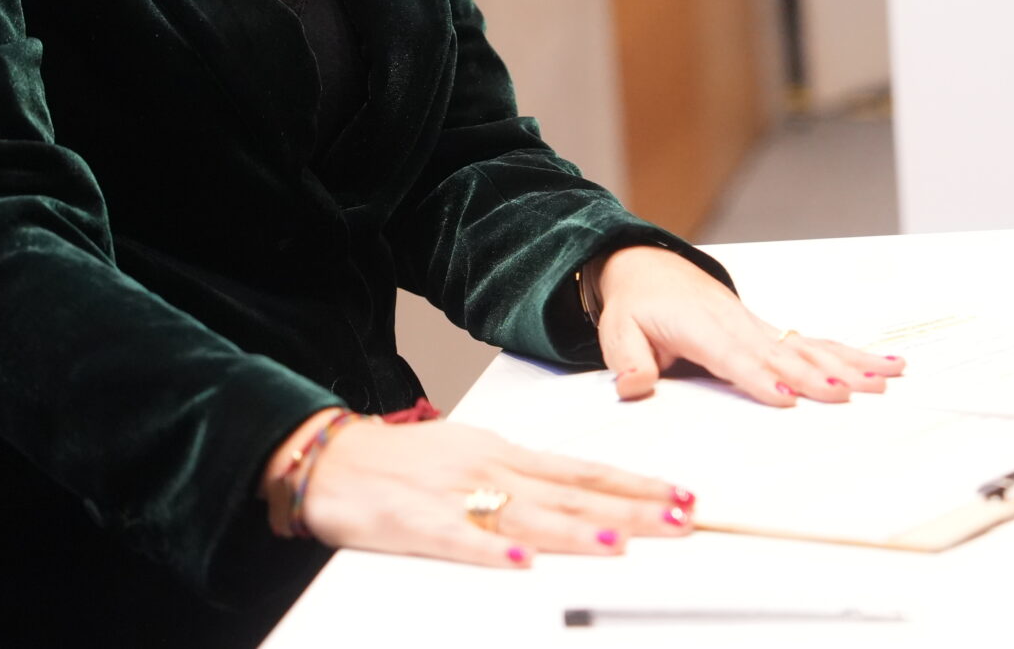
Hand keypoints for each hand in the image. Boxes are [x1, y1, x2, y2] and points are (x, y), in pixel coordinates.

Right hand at [282, 414, 695, 566]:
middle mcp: (490, 469)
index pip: (585, 471)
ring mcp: (455, 495)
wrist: (333, 459)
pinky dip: (492, 550)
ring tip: (622, 541)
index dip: (636, 484)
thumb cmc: (404, 462)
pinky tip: (521, 560)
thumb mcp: (473, 453)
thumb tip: (579, 491)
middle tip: (680, 519)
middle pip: (572, 493)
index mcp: (505, 453)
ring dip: (577, 530)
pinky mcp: (418, 523)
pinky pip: (460, 540)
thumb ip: (524, 475)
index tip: (680, 494)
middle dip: (630, 508)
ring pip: (528, 515)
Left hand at [591, 246, 904, 404]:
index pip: (733, 356)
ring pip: (809, 346)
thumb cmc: (636, 304)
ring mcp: (759, 326)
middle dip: (817, 374)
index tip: (788, 395)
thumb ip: (629, 361)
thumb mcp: (618, 332)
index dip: (760, 376)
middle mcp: (737, 324)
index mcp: (700, 327)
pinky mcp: (770, 331)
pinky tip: (884, 364)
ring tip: (885, 379)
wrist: (647, 268)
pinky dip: (850, 353)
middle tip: (851, 394)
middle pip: (783, 353)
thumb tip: (633, 387)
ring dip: (848, 362)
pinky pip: (814, 343)